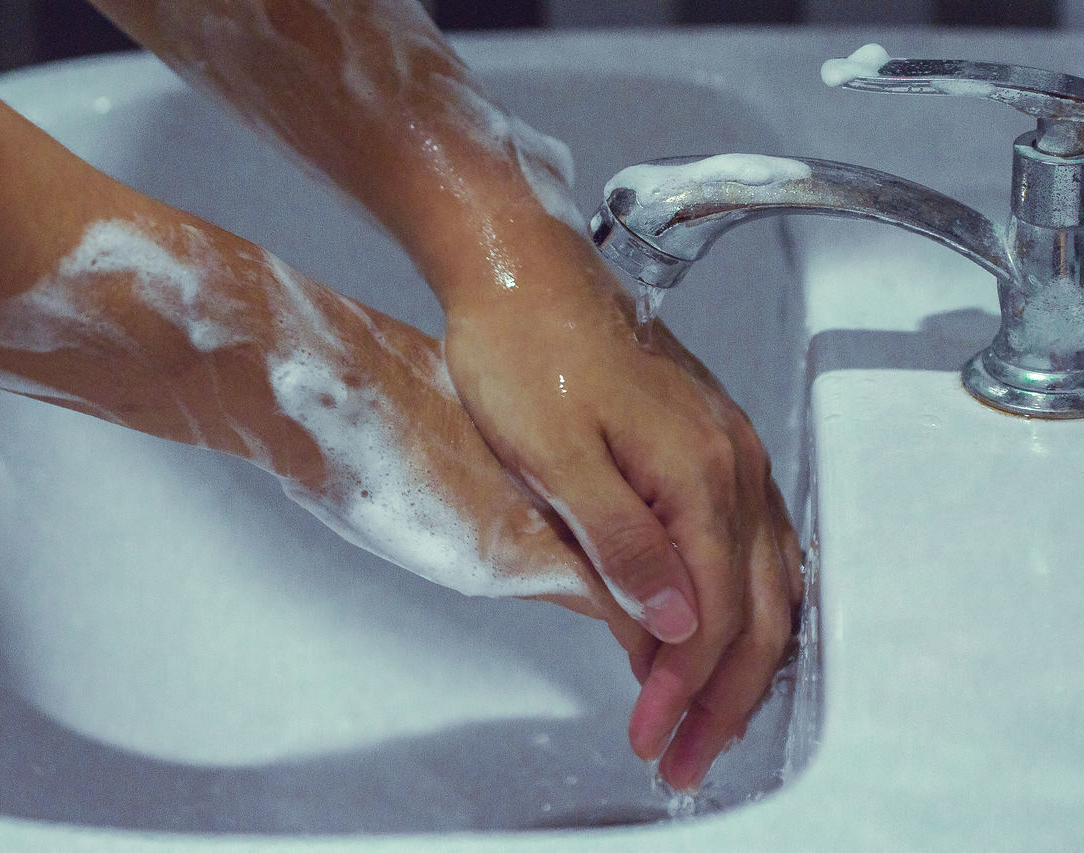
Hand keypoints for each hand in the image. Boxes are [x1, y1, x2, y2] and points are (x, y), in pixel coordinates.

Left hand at [439, 232, 803, 790]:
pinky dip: (745, 602)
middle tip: (688, 757)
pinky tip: (724, 625)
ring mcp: (727, 449)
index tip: (653, 740)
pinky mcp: (707, 441)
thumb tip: (674, 624)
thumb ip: (620, 543)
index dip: (683, 690)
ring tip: (710, 714)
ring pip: (764, 579)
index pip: (710, 616)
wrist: (521, 273)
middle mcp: (731, 464)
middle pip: (756, 609)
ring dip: (741, 657)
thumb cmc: (522, 349)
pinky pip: (753, 541)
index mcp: (697, 474)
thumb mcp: (554, 457)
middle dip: (725, 696)